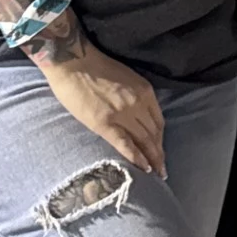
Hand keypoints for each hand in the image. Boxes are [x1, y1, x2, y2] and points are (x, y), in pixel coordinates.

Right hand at [42, 46, 165, 177]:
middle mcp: (138, 103)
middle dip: (159, 153)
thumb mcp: (127, 78)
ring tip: (156, 173)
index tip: (161, 150)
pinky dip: (136, 157)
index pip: (159, 121)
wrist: (73, 62)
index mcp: (145, 91)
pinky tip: (143, 168)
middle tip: (163, 169)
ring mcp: (123, 114)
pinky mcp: (105, 123)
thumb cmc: (96, 67)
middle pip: (154, 133)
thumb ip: (136, 96)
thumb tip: (139, 115)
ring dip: (152, 159)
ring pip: (144, 141)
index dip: (161, 138)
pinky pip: (125, 144)